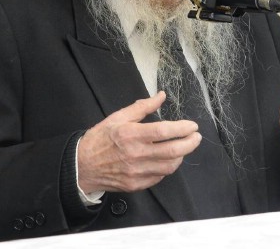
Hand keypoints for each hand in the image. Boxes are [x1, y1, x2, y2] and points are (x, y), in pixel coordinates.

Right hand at [77, 91, 200, 193]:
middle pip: (172, 151)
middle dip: (190, 143)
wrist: (83, 165)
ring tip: (184, 147)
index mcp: (131, 134)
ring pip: (169, 166)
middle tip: (196, 137)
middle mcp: (135, 154)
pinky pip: (159, 176)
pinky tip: (168, 159)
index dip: (182, 128)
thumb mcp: (118, 117)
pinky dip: (168, 167)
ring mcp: (136, 172)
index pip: (164, 131)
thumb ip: (143, 107)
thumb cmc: (100, 139)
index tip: (192, 125)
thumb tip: (161, 96)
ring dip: (181, 156)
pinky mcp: (136, 184)